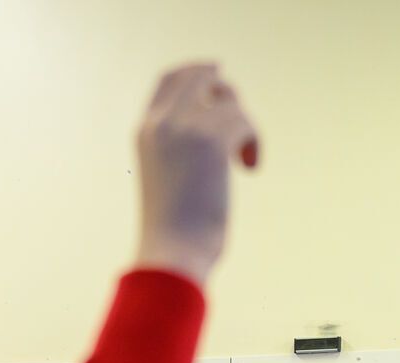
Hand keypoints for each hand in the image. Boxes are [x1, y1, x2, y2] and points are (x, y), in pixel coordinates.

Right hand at [135, 63, 257, 285]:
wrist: (172, 252)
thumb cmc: (174, 231)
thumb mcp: (170, 179)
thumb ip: (183, 148)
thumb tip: (219, 131)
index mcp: (146, 131)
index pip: (169, 79)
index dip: (197, 73)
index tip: (218, 77)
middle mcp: (162, 122)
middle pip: (200, 76)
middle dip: (227, 94)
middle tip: (240, 125)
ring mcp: (185, 127)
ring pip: (229, 99)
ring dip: (243, 127)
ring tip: (240, 161)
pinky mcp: (211, 139)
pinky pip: (245, 121)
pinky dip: (254, 143)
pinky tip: (248, 168)